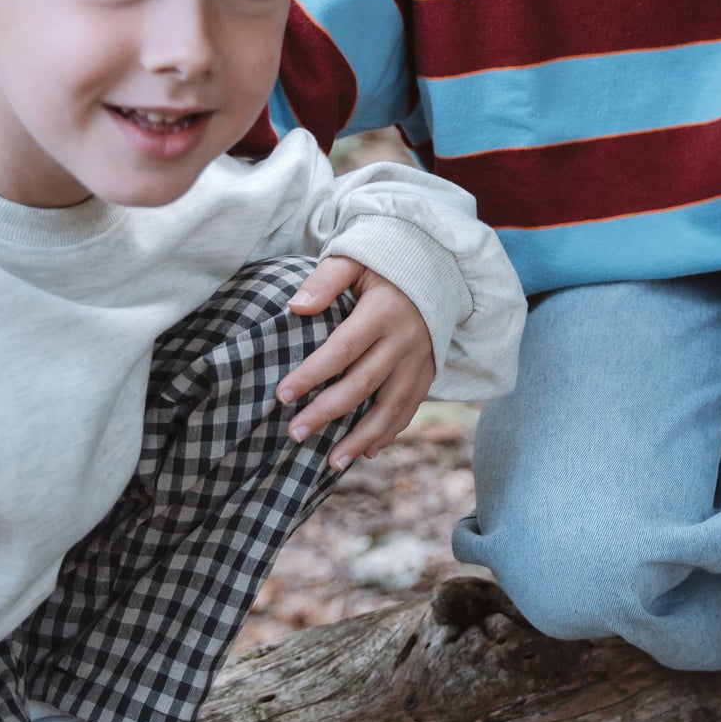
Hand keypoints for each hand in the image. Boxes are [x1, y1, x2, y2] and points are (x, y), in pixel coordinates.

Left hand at [279, 258, 434, 470]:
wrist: (438, 264)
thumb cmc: (384, 263)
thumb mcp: (355, 258)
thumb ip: (326, 280)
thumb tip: (296, 307)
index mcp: (383, 311)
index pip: (342, 350)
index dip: (312, 374)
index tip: (282, 395)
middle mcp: (405, 339)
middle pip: (363, 384)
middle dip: (327, 413)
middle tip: (294, 434)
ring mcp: (420, 358)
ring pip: (391, 406)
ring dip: (362, 437)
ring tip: (332, 462)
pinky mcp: (429, 369)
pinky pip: (411, 406)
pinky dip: (391, 431)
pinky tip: (368, 451)